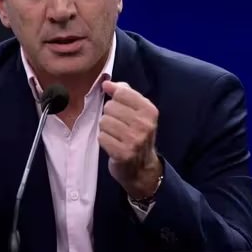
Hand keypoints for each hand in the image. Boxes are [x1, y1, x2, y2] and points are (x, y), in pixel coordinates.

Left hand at [99, 80, 162, 198]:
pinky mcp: (123, 153)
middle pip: (110, 106)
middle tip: (120, 126)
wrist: (142, 168)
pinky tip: (113, 144)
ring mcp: (135, 140)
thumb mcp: (138, 111)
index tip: (118, 105)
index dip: (114, 98)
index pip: (122, 92)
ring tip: (116, 135)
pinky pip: (101, 137)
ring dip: (106, 128)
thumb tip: (106, 83)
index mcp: (150, 111)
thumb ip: (124, 92)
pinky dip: (104, 140)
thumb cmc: (136, 134)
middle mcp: (145, 125)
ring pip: (104, 121)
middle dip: (110, 115)